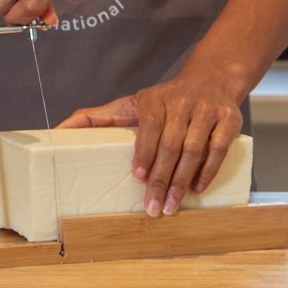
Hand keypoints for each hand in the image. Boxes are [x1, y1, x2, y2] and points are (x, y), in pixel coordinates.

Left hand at [57, 63, 248, 214]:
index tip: (138, 176)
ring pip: (195, 150)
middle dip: (161, 179)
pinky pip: (219, 149)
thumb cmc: (165, 100)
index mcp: (155, 99)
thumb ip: (97, 118)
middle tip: (152, 208)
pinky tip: (197, 189)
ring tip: (170, 207)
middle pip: (171, 144)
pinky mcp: (229, 119)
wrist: (212, 79)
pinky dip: (209, 171)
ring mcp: (207, 111)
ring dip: (182, 181)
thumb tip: (59, 130)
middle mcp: (183, 102)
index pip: (149, 125)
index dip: (144, 150)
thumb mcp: (131, 104)